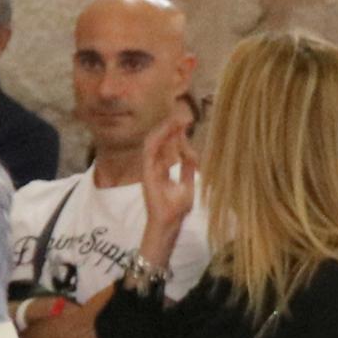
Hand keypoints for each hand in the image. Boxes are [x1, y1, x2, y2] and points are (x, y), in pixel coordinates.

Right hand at [139, 122, 199, 263]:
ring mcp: (149, 167)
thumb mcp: (187, 183)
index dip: (176, 132)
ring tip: (176, 118)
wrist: (170, 222)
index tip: (187, 121)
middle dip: (170, 126)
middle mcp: (154, 165)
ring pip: (153, 141)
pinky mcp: (146, 171)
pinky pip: (149, 149)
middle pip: (160, 140)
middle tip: (183, 114)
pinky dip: (158, 138)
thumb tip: (191, 150)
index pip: (168, 145)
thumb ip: (188, 167)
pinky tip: (168, 130)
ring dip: (164, 128)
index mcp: (163, 168)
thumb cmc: (177, 209)